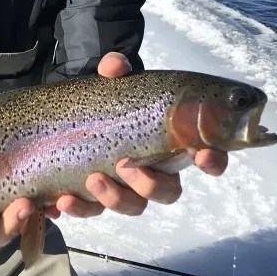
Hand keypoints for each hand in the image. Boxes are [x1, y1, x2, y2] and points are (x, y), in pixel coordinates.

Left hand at [49, 51, 228, 219]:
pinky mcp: (97, 198)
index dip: (213, 161)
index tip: (204, 154)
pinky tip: (63, 201)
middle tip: (127, 165)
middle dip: (151, 184)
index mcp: (171, 143)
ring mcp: (127, 188)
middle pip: (168, 191)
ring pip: (134, 206)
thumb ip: (116, 71)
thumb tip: (114, 65)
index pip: (207, 157)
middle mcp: (155, 171)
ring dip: (115, 198)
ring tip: (93, 179)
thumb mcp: (114, 83)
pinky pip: (93, 211)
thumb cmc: (111, 100)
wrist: (76, 114)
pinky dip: (80, 209)